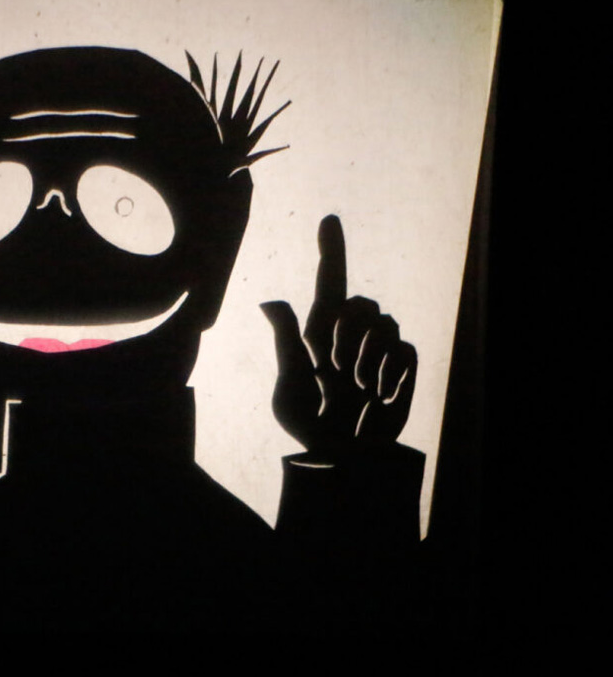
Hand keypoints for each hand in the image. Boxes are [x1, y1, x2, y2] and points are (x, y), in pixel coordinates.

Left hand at [260, 215, 416, 454]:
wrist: (344, 456)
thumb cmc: (308, 424)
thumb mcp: (290, 387)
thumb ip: (286, 341)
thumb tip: (269, 300)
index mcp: (318, 334)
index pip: (329, 284)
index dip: (331, 252)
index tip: (328, 220)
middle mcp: (349, 335)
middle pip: (361, 304)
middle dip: (350, 335)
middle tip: (338, 372)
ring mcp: (378, 349)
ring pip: (386, 324)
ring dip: (370, 359)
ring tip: (357, 389)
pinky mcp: (402, 366)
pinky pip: (405, 349)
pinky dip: (391, 372)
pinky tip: (378, 394)